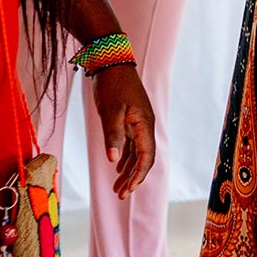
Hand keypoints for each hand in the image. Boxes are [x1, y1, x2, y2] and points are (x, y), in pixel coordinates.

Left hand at [91, 62, 156, 198]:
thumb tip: (113, 161)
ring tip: (117, 187)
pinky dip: (125, 158)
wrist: (112, 62)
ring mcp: (138, 122)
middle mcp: (144, 126)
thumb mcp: (110, 111)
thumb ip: (113, 136)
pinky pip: (131, 144)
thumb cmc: (112, 85)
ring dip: (128, 170)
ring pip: (136, 153)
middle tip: (120, 195)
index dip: (138, 175)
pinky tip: (117, 168)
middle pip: (143, 158)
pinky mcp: (130, 119)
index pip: (146, 156)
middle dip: (133, 178)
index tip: (128, 190)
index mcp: (144, 124)